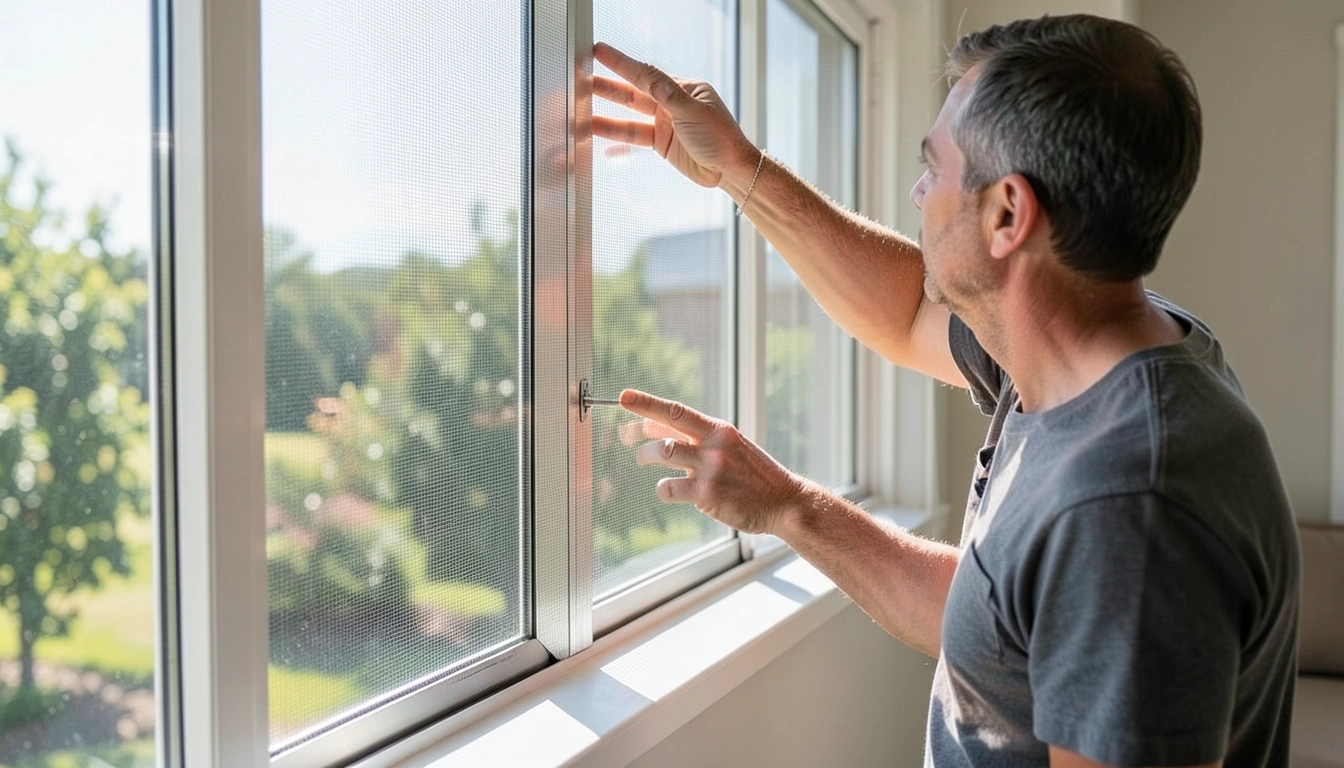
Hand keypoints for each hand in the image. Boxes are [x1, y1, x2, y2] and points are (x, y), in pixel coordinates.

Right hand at [592, 42, 758, 192]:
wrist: (730, 170)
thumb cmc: (722, 138)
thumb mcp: (695, 113)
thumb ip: (670, 97)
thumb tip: (650, 79)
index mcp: (682, 89)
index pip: (646, 74)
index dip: (622, 63)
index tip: (600, 51)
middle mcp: (671, 103)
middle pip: (634, 92)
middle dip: (608, 85)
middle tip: (584, 74)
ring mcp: (665, 123)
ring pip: (630, 116)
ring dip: (608, 112)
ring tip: (583, 105)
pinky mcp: (662, 143)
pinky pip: (635, 138)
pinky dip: (618, 138)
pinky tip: (600, 138)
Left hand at [618, 389, 806, 535]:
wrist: (784, 501)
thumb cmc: (752, 473)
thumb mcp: (729, 445)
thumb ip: (695, 436)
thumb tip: (654, 425)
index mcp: (719, 430)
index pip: (677, 411)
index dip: (647, 403)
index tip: (625, 397)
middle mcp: (713, 445)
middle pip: (664, 431)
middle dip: (638, 434)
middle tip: (628, 440)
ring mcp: (710, 469)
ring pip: (662, 454)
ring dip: (646, 457)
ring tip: (644, 461)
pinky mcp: (706, 494)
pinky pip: (668, 487)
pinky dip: (662, 488)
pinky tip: (669, 490)